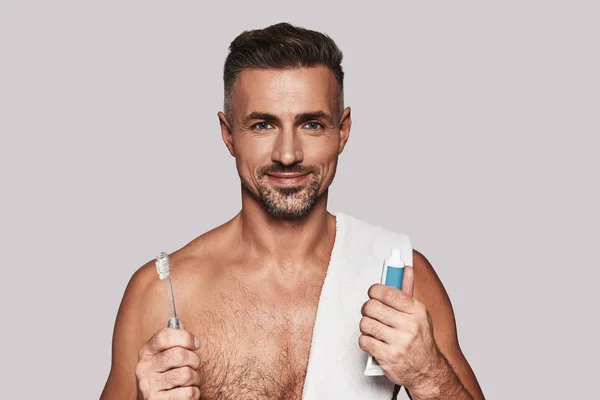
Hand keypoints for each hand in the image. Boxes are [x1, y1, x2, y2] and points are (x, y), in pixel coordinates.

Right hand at [135, 322, 200, 399]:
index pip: (165, 335)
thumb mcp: (165, 354)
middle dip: (194, 360)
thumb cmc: (166, 374)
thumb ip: (173, 339)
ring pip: (186, 374)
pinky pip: (188, 393)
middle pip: (179, 355)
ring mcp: (149, 386)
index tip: (195, 344)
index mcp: (146, 351)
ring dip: (195, 378)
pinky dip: (194, 392)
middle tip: (194, 365)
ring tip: (190, 380)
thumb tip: (180, 323)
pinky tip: (186, 391)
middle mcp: (144, 368)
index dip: (186, 337)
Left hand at [359, 267, 443, 390]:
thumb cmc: (420, 339)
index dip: (375, 291)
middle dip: (368, 309)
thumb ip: (408, 291)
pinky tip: (374, 341)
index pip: (387, 292)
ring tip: (374, 328)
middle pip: (372, 307)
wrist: (427, 370)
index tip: (373, 294)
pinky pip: (364, 341)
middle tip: (371, 313)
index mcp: (417, 311)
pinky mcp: (388, 357)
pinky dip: (366, 340)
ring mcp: (399, 343)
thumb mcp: (419, 313)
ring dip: (366, 326)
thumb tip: (406, 268)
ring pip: (365, 323)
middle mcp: (410, 326)